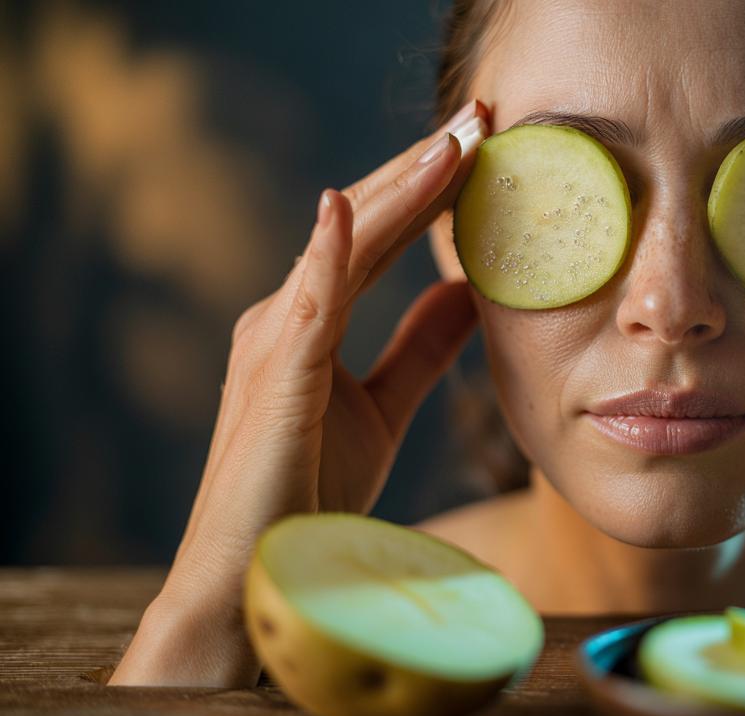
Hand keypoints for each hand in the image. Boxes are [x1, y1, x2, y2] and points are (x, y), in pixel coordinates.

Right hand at [110, 100, 488, 686]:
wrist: (258, 569)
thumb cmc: (311, 493)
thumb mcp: (384, 407)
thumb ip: (419, 348)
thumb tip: (466, 294)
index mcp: (312, 321)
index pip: (380, 239)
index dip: (430, 191)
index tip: (484, 147)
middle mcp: (287, 314)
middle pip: (366, 225)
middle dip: (425, 169)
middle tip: (482, 117)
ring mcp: (275, 338)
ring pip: (346, 245)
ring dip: (400, 189)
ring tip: (454, 140)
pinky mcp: (275, 372)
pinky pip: (308, 302)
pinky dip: (329, 252)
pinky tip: (349, 206)